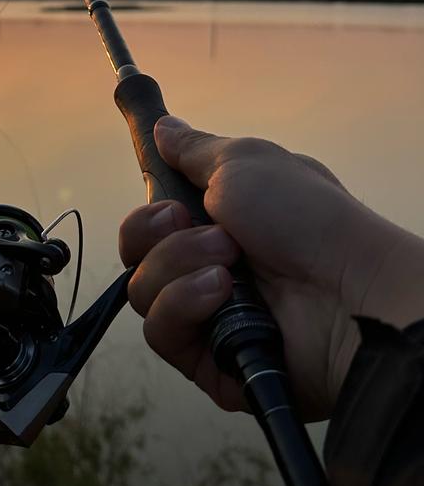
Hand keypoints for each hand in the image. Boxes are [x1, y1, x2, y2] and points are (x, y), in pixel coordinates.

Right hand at [119, 117, 423, 420]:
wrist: (349, 291)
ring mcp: (208, 313)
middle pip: (136, 253)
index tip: (167, 201)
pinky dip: (185, 304)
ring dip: (178, 265)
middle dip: (156, 233)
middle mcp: (209, 267)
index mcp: (219, 222)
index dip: (149, 211)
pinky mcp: (208, 357)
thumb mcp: (244, 162)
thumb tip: (163, 128)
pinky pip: (160, 330)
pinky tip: (222, 293)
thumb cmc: (309, 220)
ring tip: (229, 263)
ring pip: (142, 289)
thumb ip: (194, 149)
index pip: (152, 222)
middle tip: (195, 224)